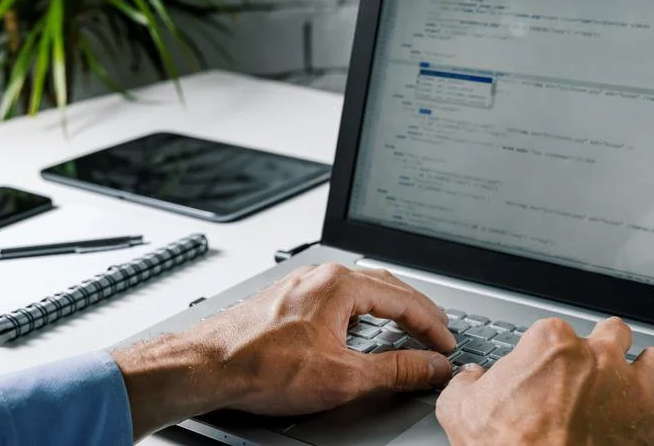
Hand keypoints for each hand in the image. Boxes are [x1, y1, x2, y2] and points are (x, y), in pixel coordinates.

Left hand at [111, 263, 455, 438]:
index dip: (432, 325)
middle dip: (415, 309)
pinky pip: (335, 296)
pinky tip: (358, 325)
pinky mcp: (285, 299)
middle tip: (436, 330)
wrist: (207, 367)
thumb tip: (431, 366)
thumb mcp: (343, 377)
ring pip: (358, 289)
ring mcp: (300, 284)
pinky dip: (359, 310)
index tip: (446, 344)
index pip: (404, 299)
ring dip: (387, 306)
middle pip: (384, 286)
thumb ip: (396, 370)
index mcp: (340, 284)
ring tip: (405, 325)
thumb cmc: (261, 367)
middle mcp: (320, 276)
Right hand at [436, 317, 653, 444]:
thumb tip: (469, 380)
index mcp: (550, 345)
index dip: (550, 349)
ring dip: (652, 364)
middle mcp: (598, 357)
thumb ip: (466, 386)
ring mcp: (631, 388)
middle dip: (608, 344)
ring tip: (650, 369)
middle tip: (600, 358)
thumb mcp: (461, 410)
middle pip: (614, 332)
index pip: (555, 330)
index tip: (546, 364)